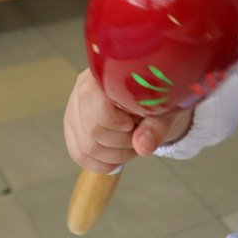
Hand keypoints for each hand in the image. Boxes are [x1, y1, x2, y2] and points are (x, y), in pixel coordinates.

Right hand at [63, 69, 194, 172]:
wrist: (151, 95)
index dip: (113, 120)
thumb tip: (143, 146)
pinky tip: (118, 157)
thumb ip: (156, 126)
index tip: (134, 124)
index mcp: (103, 74)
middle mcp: (82, 89)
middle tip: (139, 136)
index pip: (91, 98)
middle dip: (122, 142)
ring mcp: (74, 110)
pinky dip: (102, 163)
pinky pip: (80, 155)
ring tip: (133, 144)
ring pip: (86, 147)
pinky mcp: (73, 129)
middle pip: (92, 130)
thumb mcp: (164, 107)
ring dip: (115, 155)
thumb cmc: (157, 97)